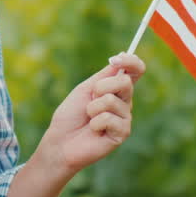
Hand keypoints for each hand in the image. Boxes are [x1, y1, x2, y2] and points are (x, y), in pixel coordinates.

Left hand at [35, 52, 145, 176]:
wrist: (60, 141)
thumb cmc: (70, 115)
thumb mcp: (85, 89)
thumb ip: (104, 75)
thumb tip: (123, 54)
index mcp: (116, 90)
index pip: (135, 71)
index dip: (131, 62)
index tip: (116, 59)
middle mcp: (124, 103)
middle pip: (125, 82)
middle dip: (101, 87)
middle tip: (90, 99)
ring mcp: (125, 118)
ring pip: (112, 100)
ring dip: (92, 107)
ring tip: (88, 118)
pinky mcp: (122, 133)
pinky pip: (108, 118)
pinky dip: (95, 123)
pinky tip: (93, 131)